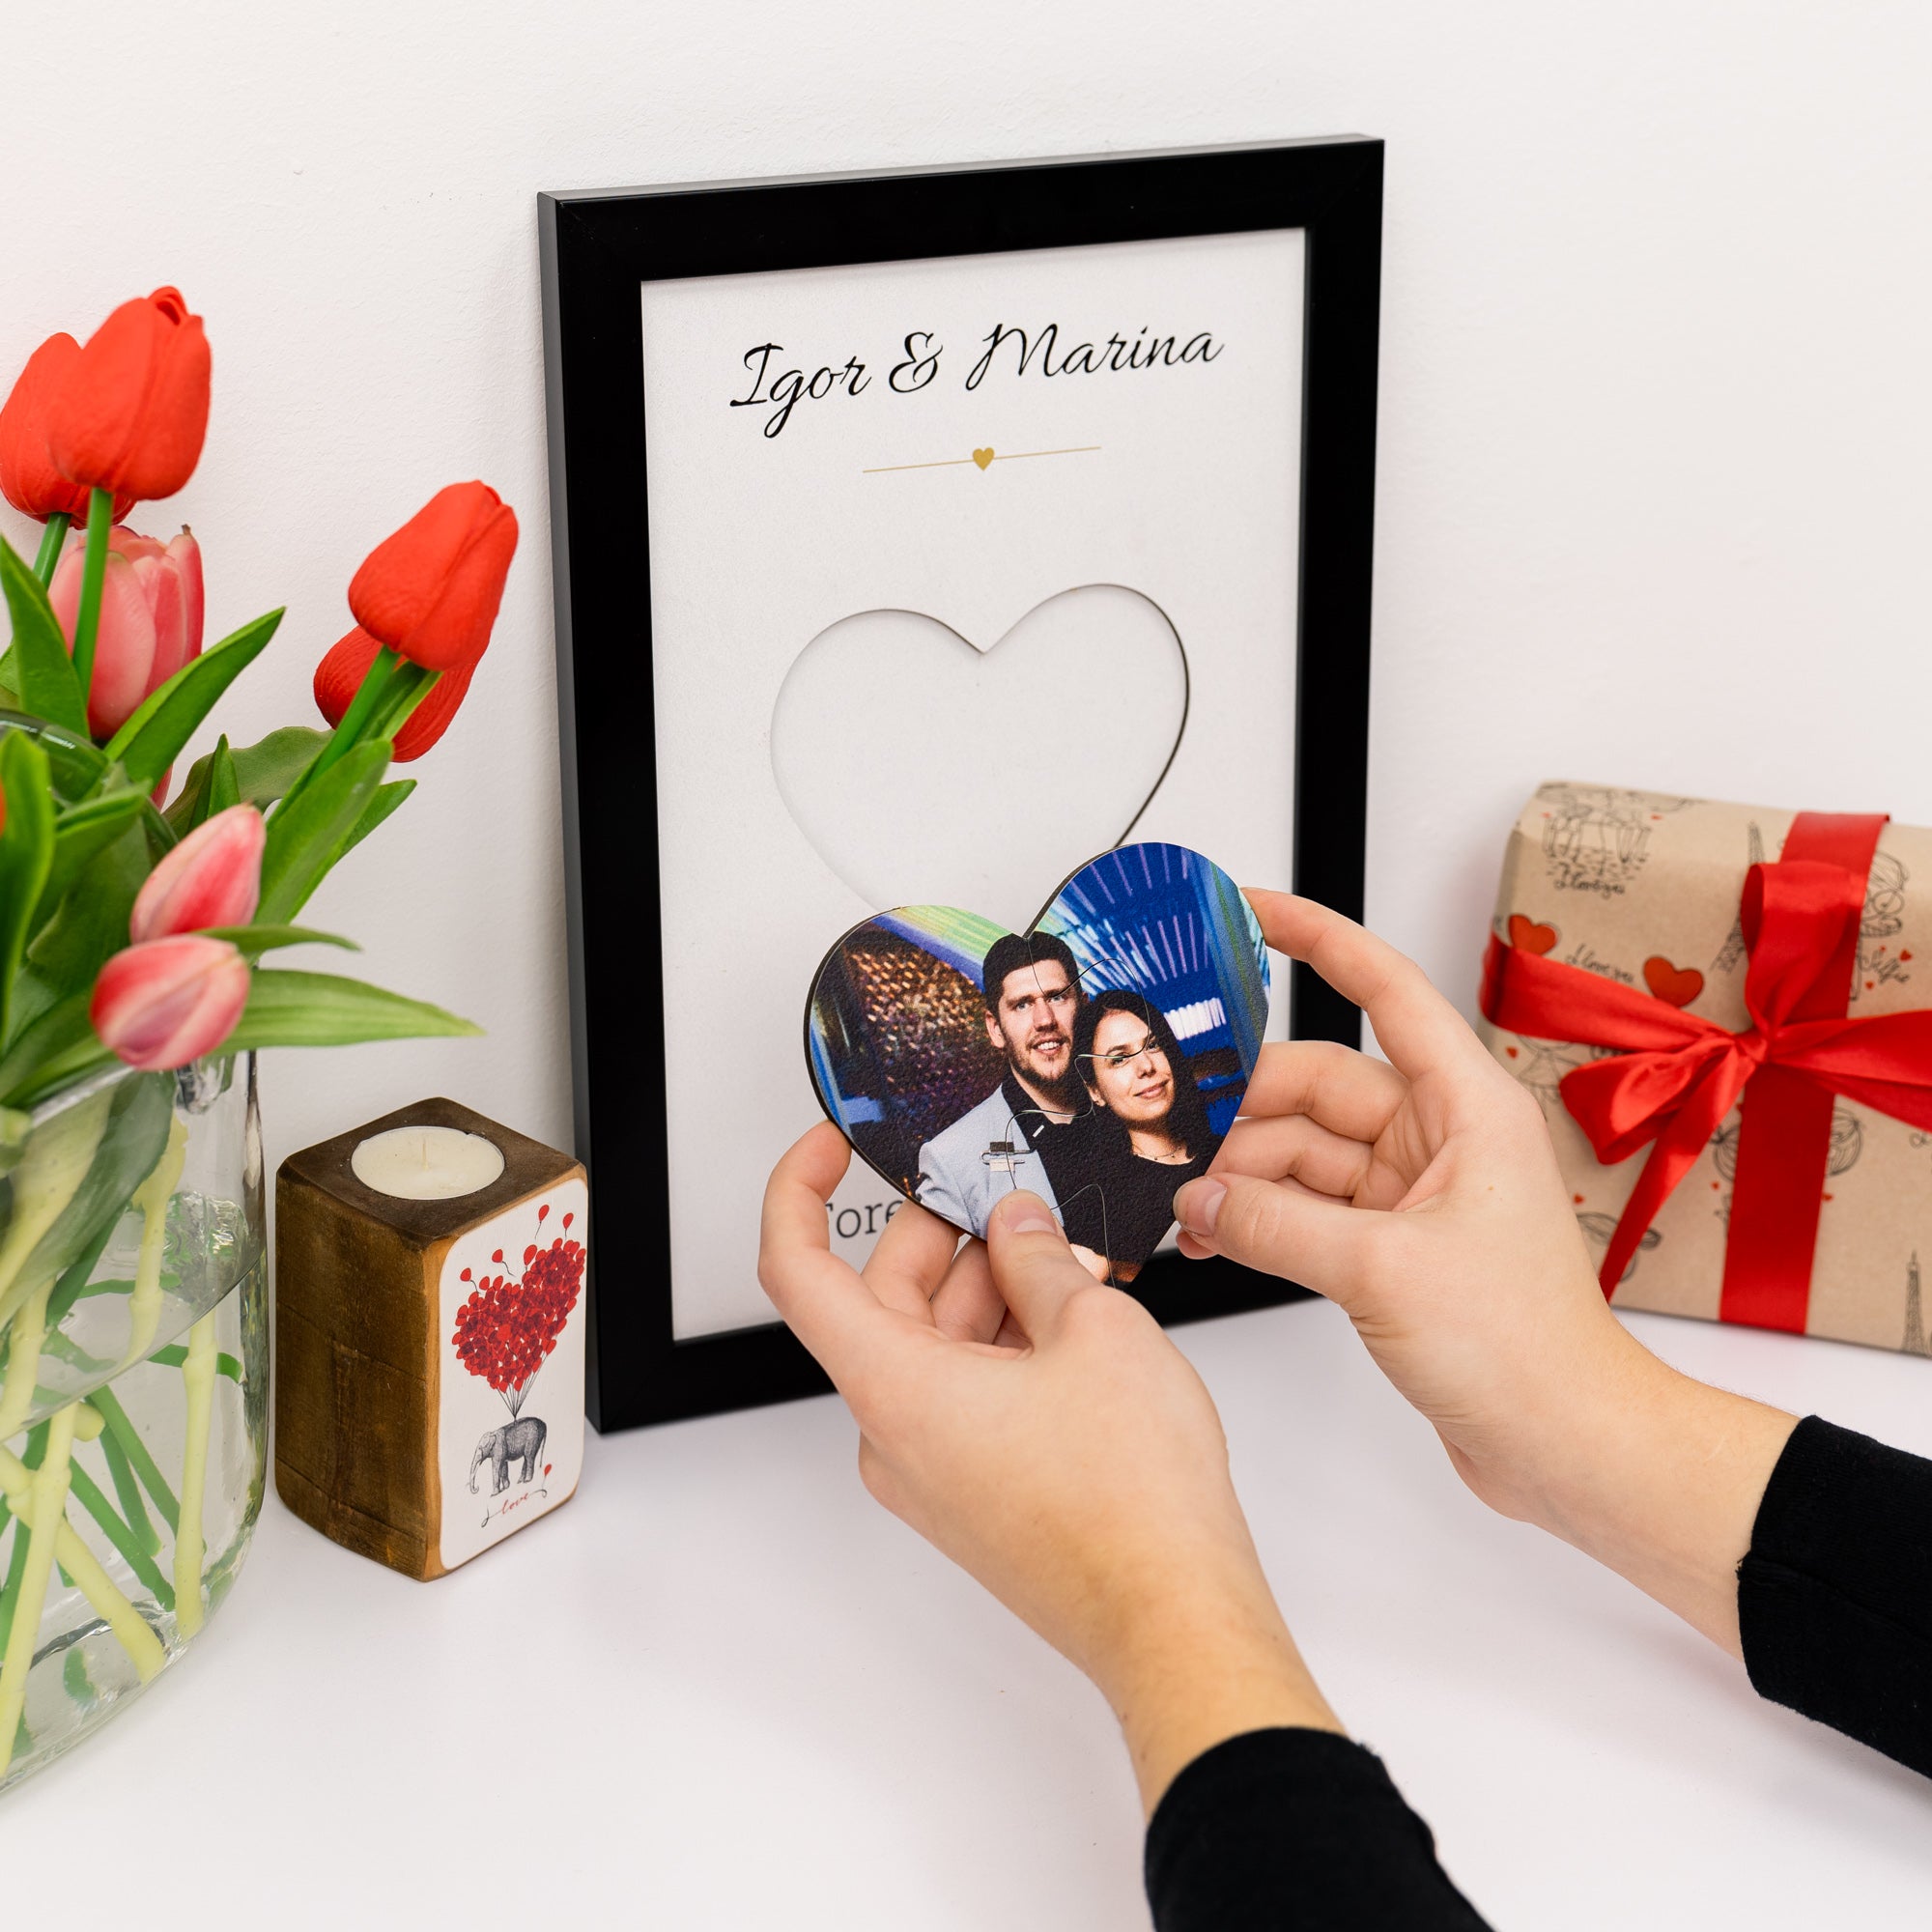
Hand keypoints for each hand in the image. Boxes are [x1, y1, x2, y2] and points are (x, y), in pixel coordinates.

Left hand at [760, 1122, 1339, 1809]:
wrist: (1174, 1619)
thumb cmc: (1132, 1502)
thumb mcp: (1092, 1329)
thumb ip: (1038, 1256)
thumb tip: (1016, 1225)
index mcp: (893, 1387)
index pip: (798, 1271)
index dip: (801, 1193)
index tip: (832, 1148)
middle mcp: (894, 1434)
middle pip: (884, 1300)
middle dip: (946, 1234)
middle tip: (1010, 1189)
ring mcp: (933, 1470)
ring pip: (934, 1344)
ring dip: (989, 1287)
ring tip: (1066, 1253)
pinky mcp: (974, 1491)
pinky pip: (966, 1390)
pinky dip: (1006, 1340)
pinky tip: (1073, 1312)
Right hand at [1175, 891, 1796, 1655]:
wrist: (1564, 1442)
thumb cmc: (1524, 1350)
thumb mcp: (1382, 1271)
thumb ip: (1274, 1224)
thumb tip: (1197, 1197)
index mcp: (1465, 1106)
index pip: (1384, 989)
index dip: (1319, 938)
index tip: (1253, 908)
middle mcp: (1438, 1137)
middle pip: (1317, 1085)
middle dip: (1241, 1106)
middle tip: (1166, 1126)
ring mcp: (1411, 1193)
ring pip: (1301, 1150)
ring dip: (1240, 1173)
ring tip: (1179, 1201)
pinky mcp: (1389, 1245)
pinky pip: (1304, 1206)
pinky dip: (1257, 1216)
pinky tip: (1209, 1235)